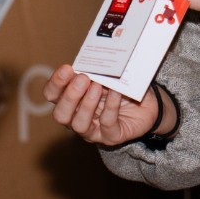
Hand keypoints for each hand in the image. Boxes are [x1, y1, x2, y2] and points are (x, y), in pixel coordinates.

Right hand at [42, 65, 165, 146]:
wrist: (147, 103)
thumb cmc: (120, 87)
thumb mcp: (106, 75)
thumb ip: (95, 71)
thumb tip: (91, 62)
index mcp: (70, 100)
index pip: (52, 94)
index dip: (56, 83)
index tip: (67, 68)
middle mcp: (76, 117)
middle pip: (60, 114)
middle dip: (70, 96)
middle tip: (83, 79)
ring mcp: (93, 130)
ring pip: (79, 125)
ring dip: (87, 105)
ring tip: (98, 87)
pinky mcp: (111, 136)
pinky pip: (107, 125)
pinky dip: (111, 107)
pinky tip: (116, 93)